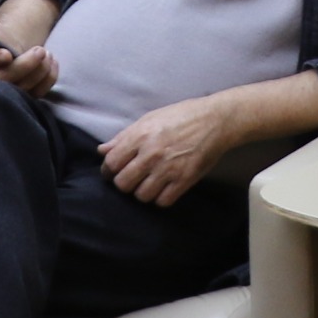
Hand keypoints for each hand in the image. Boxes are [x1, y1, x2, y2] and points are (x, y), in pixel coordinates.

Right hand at [0, 37, 57, 94]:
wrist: (8, 49)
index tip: (7, 53)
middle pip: (4, 80)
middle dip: (24, 66)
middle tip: (40, 50)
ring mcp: (5, 94)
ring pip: (23, 88)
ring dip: (39, 70)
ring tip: (46, 53)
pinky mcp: (22, 99)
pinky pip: (38, 93)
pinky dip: (49, 77)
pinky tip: (51, 62)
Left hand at [100, 95, 235, 206]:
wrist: (214, 120)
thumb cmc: (180, 116)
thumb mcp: (149, 119)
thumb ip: (124, 136)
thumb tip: (102, 150)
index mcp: (140, 136)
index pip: (112, 164)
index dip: (109, 171)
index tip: (113, 172)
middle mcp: (151, 154)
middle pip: (123, 183)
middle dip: (124, 183)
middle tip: (132, 179)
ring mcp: (168, 169)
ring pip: (142, 195)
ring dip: (143, 192)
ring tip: (148, 183)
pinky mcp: (184, 180)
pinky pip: (163, 201)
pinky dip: (160, 198)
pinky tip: (163, 189)